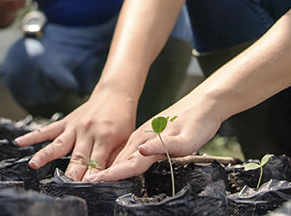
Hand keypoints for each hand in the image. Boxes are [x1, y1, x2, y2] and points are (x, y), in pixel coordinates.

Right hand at [13, 88, 136, 179]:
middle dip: (70, 173)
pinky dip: (32, 136)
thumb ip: (115, 158)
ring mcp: (75, 127)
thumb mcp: (125, 139)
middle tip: (64, 185)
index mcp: (105, 138)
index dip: (91, 177)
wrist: (115, 94)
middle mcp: (88, 132)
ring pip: (58, 144)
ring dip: (46, 155)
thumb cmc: (122, 120)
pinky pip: (47, 130)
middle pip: (77, 157)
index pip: (96, 163)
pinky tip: (20, 142)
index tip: (85, 187)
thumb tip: (107, 177)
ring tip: (34, 165)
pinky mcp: (66, 122)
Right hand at [84, 97, 221, 182]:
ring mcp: (145, 138)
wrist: (204, 105)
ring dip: (108, 168)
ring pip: (123, 158)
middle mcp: (143, 139)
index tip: (94, 180)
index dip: (111, 174)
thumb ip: (164, 146)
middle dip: (102, 173)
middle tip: (86, 185)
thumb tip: (141, 151)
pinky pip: (130, 154)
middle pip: (120, 162)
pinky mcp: (149, 138)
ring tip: (93, 178)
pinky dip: (119, 162)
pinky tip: (115, 166)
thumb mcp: (186, 138)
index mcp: (149, 140)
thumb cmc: (197, 122)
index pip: (127, 164)